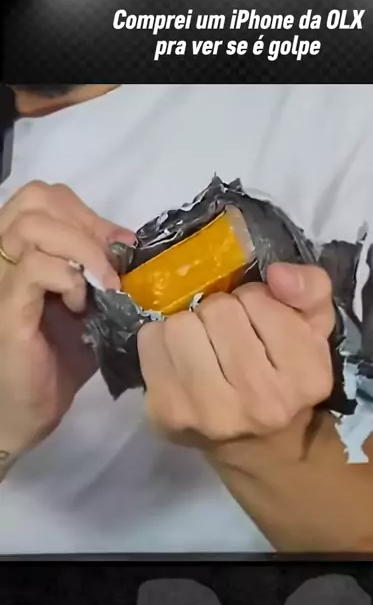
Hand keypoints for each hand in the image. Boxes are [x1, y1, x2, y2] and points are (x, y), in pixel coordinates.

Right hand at [0, 181, 134, 458]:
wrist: (28, 410)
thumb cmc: (58, 359)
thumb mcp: (89, 304)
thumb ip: (101, 269)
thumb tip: (129, 241)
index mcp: (20, 249)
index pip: (45, 195)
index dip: (87, 212)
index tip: (118, 246)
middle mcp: (2, 256)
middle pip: (35, 197)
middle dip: (87, 225)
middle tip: (110, 265)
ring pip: (33, 226)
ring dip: (82, 249)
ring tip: (100, 286)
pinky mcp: (5, 307)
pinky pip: (34, 268)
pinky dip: (68, 278)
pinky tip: (80, 305)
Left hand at [138, 263, 334, 445]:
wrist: (258, 443)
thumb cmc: (285, 374)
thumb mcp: (314, 327)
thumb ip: (310, 289)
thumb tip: (277, 274)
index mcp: (305, 375)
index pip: (256, 299)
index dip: (253, 299)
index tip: (258, 321)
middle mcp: (261, 401)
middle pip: (216, 310)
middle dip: (220, 311)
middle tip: (228, 333)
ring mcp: (210, 412)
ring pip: (180, 324)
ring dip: (189, 324)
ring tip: (203, 343)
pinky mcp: (168, 414)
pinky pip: (150, 343)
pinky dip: (161, 341)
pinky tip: (181, 358)